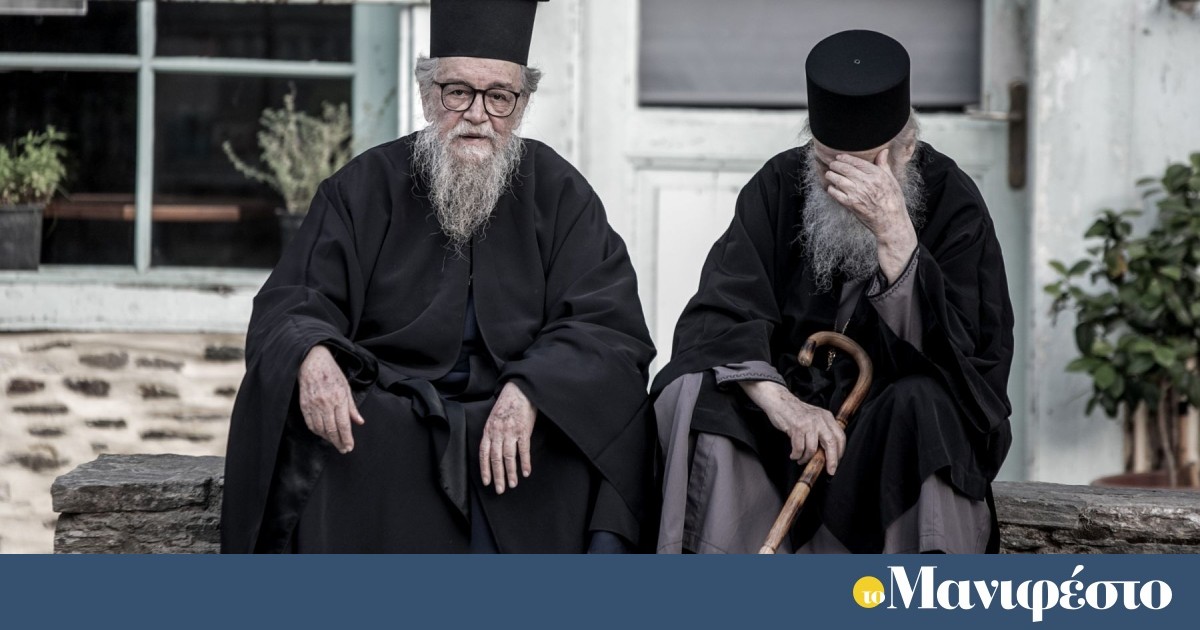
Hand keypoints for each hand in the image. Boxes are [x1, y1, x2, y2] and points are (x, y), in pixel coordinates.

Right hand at [298, 344, 364, 453]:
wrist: (312, 363)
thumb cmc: (332, 374)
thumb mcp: (346, 387)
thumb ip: (352, 407)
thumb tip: (359, 422)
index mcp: (339, 398)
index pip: (343, 424)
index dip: (346, 438)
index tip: (349, 447)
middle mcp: (326, 404)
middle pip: (332, 429)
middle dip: (338, 442)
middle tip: (343, 449)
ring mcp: (314, 405)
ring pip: (320, 429)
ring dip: (328, 439)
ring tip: (335, 442)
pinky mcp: (304, 406)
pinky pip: (310, 424)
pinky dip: (317, 432)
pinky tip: (322, 434)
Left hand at [480, 381, 537, 493]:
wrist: (519, 390)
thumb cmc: (507, 405)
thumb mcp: (493, 418)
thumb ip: (492, 434)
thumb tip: (492, 451)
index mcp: (488, 430)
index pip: (484, 453)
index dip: (485, 469)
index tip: (487, 482)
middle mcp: (497, 432)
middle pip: (496, 458)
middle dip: (497, 476)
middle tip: (500, 490)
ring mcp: (510, 431)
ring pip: (509, 457)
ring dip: (511, 473)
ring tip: (513, 484)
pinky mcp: (523, 430)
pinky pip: (523, 450)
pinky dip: (525, 462)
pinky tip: (526, 472)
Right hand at [739, 381, 844, 473]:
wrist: (780, 402)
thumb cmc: (797, 413)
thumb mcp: (815, 418)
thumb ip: (823, 431)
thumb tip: (827, 453)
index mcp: (827, 417)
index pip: (840, 436)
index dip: (840, 452)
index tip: (836, 463)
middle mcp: (820, 419)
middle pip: (831, 443)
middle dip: (831, 460)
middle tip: (829, 470)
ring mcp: (808, 423)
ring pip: (812, 448)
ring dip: (806, 458)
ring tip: (801, 460)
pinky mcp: (796, 427)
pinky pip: (799, 448)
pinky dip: (796, 455)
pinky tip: (794, 455)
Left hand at [825, 149, 917, 281]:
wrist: (890, 221)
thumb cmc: (893, 201)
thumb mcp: (891, 180)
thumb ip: (884, 165)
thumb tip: (883, 151)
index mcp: (877, 175)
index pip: (857, 162)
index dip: (845, 158)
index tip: (839, 157)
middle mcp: (866, 182)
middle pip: (845, 169)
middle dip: (835, 165)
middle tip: (832, 164)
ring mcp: (857, 193)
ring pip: (838, 179)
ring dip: (831, 175)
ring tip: (829, 174)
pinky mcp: (850, 204)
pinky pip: (836, 193)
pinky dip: (831, 189)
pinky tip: (831, 187)